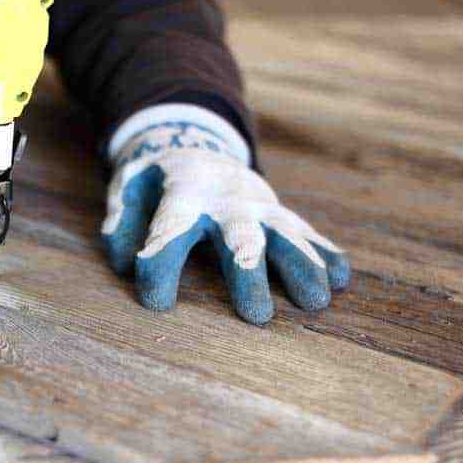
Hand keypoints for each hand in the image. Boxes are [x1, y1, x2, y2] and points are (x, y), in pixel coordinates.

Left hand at [102, 114, 349, 324]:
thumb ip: (121, 219)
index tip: (158, 303)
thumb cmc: (157, 184)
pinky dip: (326, 254)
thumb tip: (122, 261)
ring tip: (316, 300)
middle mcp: (226, 202)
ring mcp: (259, 208)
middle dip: (250, 274)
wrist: (196, 148)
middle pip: (239, 238)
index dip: (162, 264)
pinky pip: (308, 234)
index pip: (170, 229)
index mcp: (183, 194)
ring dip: (302, 268)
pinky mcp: (281, 216)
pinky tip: (341, 278)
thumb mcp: (129, 188)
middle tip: (258, 315)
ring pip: (284, 236)